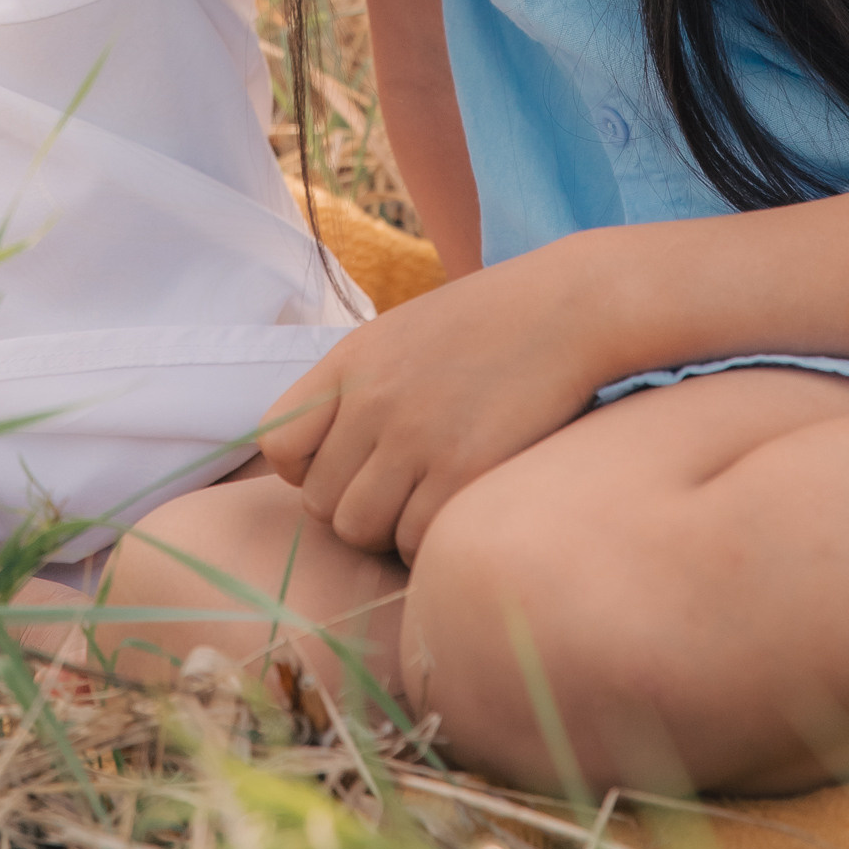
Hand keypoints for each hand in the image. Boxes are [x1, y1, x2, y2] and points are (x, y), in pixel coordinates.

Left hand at [260, 245, 606, 562]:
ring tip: (425, 505)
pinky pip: (414, 540)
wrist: (570, 307)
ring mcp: (415, 435)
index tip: (348, 468)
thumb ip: (357, 388)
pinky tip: (455, 510)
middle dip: (354, 510)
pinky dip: (428, 540)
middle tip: (398, 497)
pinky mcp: (463, 469)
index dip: (305, 471)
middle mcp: (372, 398)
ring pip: (360, 529)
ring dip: (388, 532)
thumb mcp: (402, 335)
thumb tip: (319, 457)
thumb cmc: (490, 325)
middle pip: (320, 503)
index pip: (278, 445)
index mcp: (350, 361)